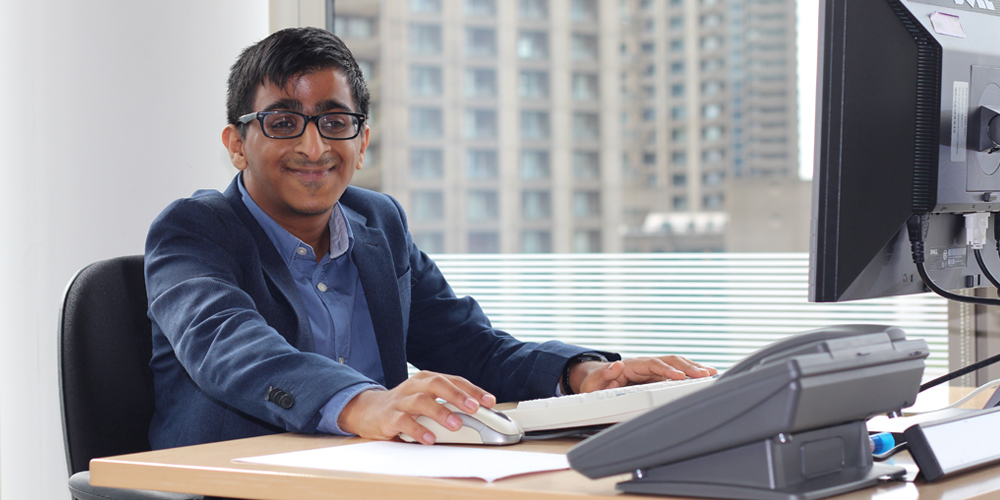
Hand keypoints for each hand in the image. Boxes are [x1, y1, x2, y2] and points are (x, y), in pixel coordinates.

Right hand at [337, 371, 495, 444]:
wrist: (368, 411)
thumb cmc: (405, 405)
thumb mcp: (427, 399)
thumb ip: (449, 403)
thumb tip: (479, 413)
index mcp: (427, 379)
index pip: (454, 380)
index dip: (473, 390)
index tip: (490, 401)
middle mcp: (415, 386)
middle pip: (438, 385)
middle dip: (458, 396)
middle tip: (474, 408)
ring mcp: (401, 400)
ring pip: (422, 401)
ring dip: (441, 412)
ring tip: (456, 425)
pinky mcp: (388, 417)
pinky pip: (404, 421)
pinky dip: (418, 430)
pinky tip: (430, 438)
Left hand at [569, 356, 718, 393]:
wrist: (596, 381)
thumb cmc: (595, 384)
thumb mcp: (593, 382)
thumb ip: (604, 374)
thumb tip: (617, 364)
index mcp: (632, 365)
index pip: (654, 365)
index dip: (667, 370)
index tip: (680, 376)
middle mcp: (645, 364)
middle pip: (670, 362)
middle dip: (688, 367)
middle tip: (705, 374)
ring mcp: (653, 369)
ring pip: (677, 365)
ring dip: (694, 368)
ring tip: (712, 373)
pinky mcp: (658, 375)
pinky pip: (677, 372)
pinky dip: (692, 373)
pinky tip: (706, 375)